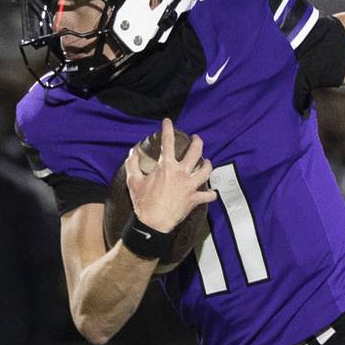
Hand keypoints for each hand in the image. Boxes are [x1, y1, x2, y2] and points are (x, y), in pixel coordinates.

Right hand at [125, 118, 216, 232]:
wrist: (153, 223)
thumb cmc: (143, 203)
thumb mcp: (133, 181)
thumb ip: (132, 165)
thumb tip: (132, 154)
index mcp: (167, 167)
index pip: (168, 142)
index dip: (168, 129)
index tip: (168, 121)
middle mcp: (182, 174)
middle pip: (195, 152)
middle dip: (197, 142)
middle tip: (196, 139)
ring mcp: (190, 186)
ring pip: (206, 171)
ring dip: (208, 164)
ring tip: (207, 162)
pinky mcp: (194, 200)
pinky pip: (208, 195)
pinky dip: (211, 194)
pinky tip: (213, 192)